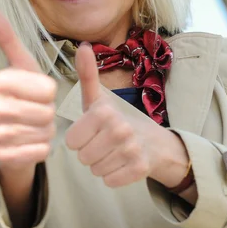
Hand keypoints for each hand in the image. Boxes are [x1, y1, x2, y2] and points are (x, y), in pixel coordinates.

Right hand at [0, 8, 56, 173]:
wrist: (10, 135)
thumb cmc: (23, 96)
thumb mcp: (21, 66)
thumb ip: (8, 39)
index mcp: (0, 83)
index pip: (47, 88)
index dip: (50, 92)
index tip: (42, 93)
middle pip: (46, 112)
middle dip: (49, 114)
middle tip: (41, 113)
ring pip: (43, 133)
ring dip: (47, 131)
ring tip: (38, 128)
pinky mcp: (4, 157)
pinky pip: (39, 152)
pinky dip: (42, 148)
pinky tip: (34, 143)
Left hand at [65, 43, 185, 187]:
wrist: (155, 142)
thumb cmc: (117, 119)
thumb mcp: (99, 98)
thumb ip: (87, 75)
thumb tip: (82, 45)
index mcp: (104, 112)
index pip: (72, 141)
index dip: (80, 138)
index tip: (93, 130)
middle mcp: (119, 129)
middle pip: (82, 157)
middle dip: (90, 152)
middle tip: (105, 142)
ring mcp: (131, 149)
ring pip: (95, 170)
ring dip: (102, 164)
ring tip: (114, 151)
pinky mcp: (140, 168)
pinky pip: (109, 181)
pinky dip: (114, 176)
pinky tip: (123, 163)